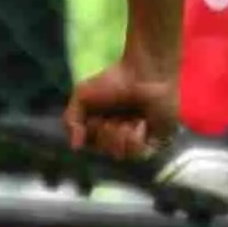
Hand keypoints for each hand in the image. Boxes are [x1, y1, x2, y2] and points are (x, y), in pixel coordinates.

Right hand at [63, 54, 179, 162]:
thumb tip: (75, 147)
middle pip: (106, 152)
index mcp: (102, 128)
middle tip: (114, 117)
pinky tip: (142, 122)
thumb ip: (71, 121)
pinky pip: (141, 154)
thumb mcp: (82, 96)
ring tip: (129, 119)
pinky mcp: (156, 140)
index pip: (91, 146)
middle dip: (106, 133)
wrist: (144, 72)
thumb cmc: (114, 81)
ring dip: (121, 135)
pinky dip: (137, 138)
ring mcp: (138, 140)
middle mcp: (119, 137)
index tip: (97, 117)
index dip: (91, 132)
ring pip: (122, 154)